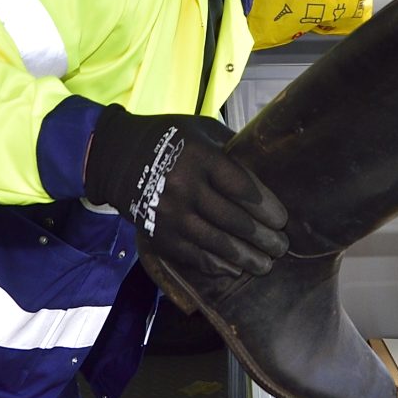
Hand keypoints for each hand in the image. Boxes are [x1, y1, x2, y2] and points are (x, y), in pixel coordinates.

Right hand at [83, 109, 289, 277]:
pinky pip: (193, 255)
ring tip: (265, 265)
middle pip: (234, 220)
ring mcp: (170, 214)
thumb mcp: (200, 130)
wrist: (115, 158)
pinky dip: (217, 265)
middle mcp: (185, 186)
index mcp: (200, 157)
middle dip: (263, 238)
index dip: (267, 208)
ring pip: (217, 243)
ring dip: (246, 257)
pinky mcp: (158, 234)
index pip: (242, 188)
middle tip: (281, 247)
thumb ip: (230, 147)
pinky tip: (235, 268)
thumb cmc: (168, 140)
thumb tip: (265, 164)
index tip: (282, 220)